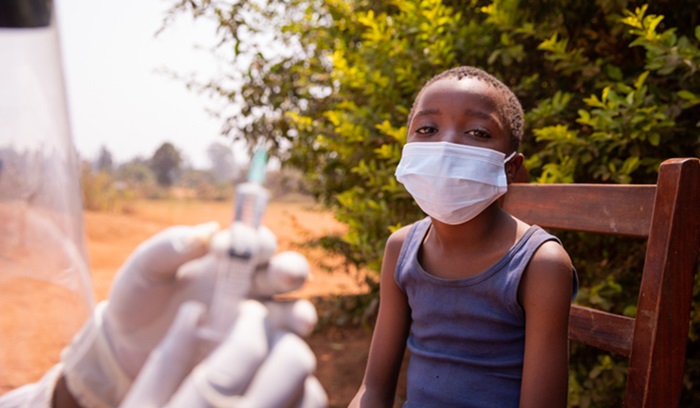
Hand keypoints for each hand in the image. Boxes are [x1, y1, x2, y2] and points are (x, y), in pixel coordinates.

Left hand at [59, 222, 325, 407]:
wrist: (129, 347)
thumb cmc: (139, 299)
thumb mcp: (143, 270)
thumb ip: (168, 247)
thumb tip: (206, 230)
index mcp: (229, 258)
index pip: (257, 241)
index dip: (255, 240)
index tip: (237, 246)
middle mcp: (250, 284)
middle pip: (285, 271)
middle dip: (291, 269)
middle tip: (287, 274)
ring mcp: (254, 320)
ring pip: (291, 310)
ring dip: (300, 311)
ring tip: (299, 319)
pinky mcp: (253, 352)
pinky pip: (278, 348)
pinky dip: (285, 348)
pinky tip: (279, 351)